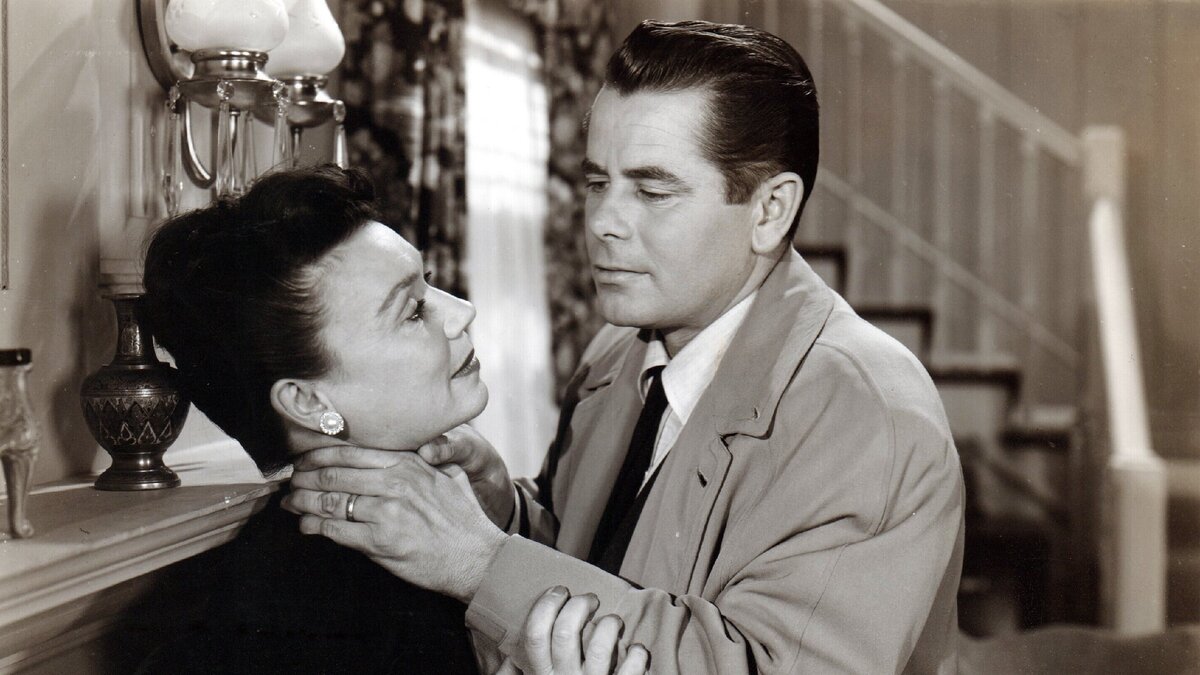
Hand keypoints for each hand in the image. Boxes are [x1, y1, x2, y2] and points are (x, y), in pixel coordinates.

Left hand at [291, 428, 514, 528]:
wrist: (476, 557)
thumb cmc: (462, 519)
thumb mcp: (449, 477)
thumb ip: (427, 458)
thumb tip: (412, 447)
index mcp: (408, 463)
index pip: (351, 453)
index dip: (319, 456)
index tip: (305, 460)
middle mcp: (395, 482)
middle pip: (334, 474)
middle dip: (304, 478)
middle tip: (291, 482)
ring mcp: (386, 511)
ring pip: (330, 501)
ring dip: (303, 502)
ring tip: (291, 504)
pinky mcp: (380, 541)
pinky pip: (335, 530)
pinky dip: (314, 528)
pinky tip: (305, 526)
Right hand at [503, 586, 648, 674]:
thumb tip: (509, 659)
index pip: (534, 634)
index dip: (547, 604)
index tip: (559, 591)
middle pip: (567, 632)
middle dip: (579, 605)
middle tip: (589, 600)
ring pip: (600, 645)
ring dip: (609, 625)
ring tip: (613, 623)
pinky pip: (630, 670)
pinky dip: (637, 655)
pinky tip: (635, 652)